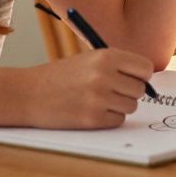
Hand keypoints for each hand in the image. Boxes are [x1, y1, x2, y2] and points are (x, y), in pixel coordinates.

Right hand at [12, 48, 153, 128]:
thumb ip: (118, 66)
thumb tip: (146, 80)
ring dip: (119, 106)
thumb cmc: (61, 75)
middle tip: (112, 91)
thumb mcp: (90, 59)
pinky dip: (109, 118)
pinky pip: (117, 120)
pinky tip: (91, 110)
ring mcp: (99, 98)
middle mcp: (105, 76)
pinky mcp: (92, 119)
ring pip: (131, 106)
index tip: (134, 78)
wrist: (29, 93)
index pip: (146, 68)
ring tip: (99, 100)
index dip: (141, 75)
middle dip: (129, 92)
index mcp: (106, 56)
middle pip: (140, 89)